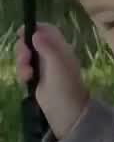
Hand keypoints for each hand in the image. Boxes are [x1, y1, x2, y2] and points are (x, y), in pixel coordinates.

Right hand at [15, 23, 88, 138]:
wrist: (65, 113)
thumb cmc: (64, 87)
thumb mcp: (57, 65)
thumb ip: (47, 47)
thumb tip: (36, 33)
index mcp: (61, 48)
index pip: (47, 30)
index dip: (34, 28)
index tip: (20, 33)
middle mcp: (52, 55)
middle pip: (32, 42)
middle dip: (23, 49)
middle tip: (24, 59)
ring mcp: (44, 67)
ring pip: (26, 56)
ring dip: (21, 62)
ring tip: (27, 74)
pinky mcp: (36, 78)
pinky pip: (24, 69)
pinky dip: (22, 72)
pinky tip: (26, 80)